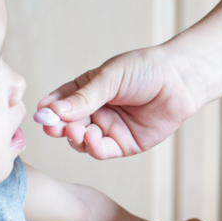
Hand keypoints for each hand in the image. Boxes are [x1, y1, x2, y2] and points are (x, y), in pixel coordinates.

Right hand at [34, 47, 200, 159]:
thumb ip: (83, 97)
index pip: (59, 102)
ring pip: (81, 141)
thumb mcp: (109, 78)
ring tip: (77, 131)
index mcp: (87, 90)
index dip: (49, 110)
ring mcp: (109, 129)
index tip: (41, 115)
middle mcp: (95, 111)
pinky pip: (102, 151)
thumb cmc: (145, 69)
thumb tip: (52, 111)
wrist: (180, 80)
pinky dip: (93, 148)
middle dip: (58, 127)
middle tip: (54, 128)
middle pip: (67, 124)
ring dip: (75, 138)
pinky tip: (92, 138)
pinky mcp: (125, 144)